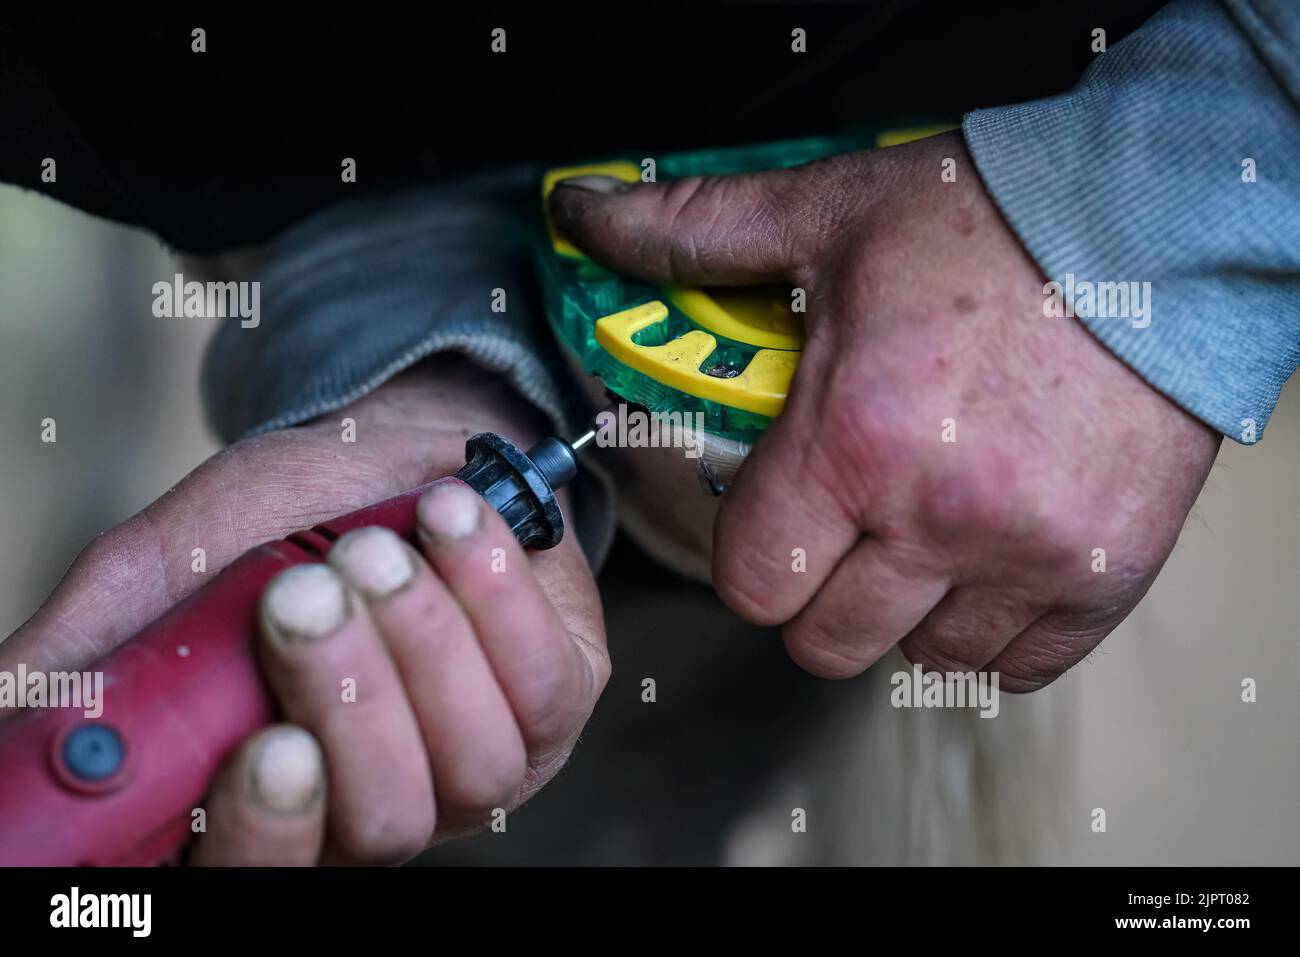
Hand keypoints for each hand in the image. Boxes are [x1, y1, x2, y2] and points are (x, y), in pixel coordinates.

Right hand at [0, 357, 606, 862]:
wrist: (404, 445)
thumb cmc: (293, 517)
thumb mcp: (181, 567)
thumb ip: (111, 643)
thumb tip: (12, 703)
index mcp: (284, 791)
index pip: (269, 870)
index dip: (267, 832)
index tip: (265, 747)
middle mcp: (387, 796)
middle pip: (384, 820)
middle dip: (352, 699)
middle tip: (308, 593)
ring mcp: (484, 757)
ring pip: (475, 757)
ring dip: (421, 639)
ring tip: (376, 548)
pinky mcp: (560, 697)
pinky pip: (546, 680)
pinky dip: (495, 594)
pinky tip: (451, 522)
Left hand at [550, 130, 1218, 691]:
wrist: (1151, 231)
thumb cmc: (985, 223)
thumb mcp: (823, 215)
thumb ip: (692, 234)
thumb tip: (580, 215)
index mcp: (851, 440)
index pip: (750, 583)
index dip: (750, 555)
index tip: (774, 518)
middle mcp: (936, 518)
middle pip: (823, 643)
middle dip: (815, 594)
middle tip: (842, 531)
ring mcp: (1027, 557)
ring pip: (919, 660)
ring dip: (904, 614)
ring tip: (921, 537)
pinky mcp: (1104, 576)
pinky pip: (1017, 668)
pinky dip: (992, 631)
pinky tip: (988, 561)